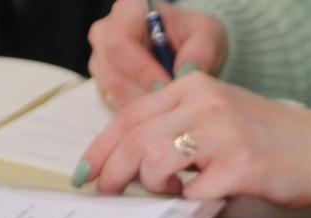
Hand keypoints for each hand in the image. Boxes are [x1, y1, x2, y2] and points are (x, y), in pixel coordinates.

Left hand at [76, 72, 310, 205]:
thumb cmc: (271, 142)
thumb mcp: (219, 120)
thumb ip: (179, 134)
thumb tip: (131, 173)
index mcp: (194, 88)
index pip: (130, 115)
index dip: (101, 148)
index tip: (88, 173)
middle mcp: (205, 104)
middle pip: (134, 139)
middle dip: (112, 172)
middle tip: (107, 194)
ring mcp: (222, 134)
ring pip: (155, 161)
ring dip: (153, 186)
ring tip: (171, 192)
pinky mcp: (240, 166)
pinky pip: (193, 192)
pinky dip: (189, 203)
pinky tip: (201, 199)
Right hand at [88, 0, 227, 108]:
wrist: (189, 51)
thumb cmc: (195, 36)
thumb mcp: (209, 35)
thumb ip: (201, 50)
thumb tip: (183, 72)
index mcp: (127, 11)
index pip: (119, 44)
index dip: (142, 71)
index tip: (169, 87)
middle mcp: (105, 34)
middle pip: (112, 73)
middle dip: (144, 94)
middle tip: (173, 105)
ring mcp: (101, 61)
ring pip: (112, 93)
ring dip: (143, 107)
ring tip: (171, 107)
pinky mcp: (104, 85)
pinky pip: (115, 105)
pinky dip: (140, 114)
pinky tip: (161, 111)